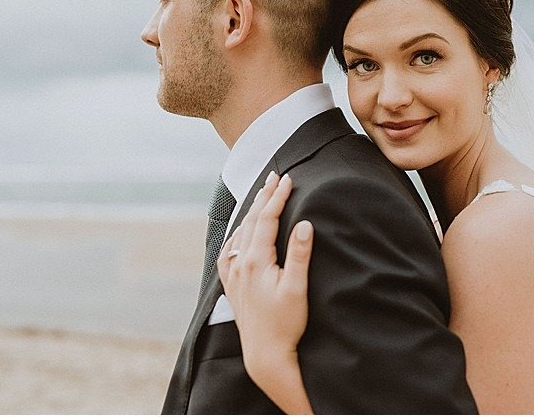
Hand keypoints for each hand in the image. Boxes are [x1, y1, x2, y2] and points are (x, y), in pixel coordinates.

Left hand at [218, 172, 313, 385]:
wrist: (265, 356)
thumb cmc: (285, 325)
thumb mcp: (296, 289)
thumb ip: (299, 254)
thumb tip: (304, 224)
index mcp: (256, 260)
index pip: (266, 219)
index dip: (278, 197)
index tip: (288, 180)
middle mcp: (240, 263)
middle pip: (251, 221)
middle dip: (264, 197)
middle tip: (274, 177)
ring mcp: (234, 275)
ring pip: (240, 233)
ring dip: (251, 212)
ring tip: (261, 196)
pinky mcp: (232, 286)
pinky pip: (229, 252)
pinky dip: (237, 235)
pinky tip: (240, 233)